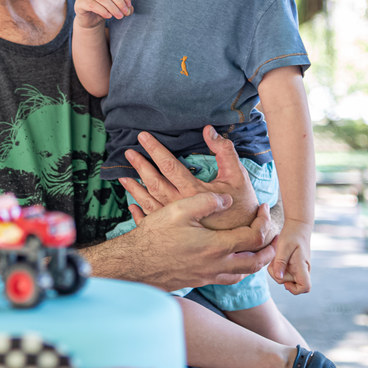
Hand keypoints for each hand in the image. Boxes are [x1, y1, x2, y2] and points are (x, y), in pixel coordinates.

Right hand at [74, 0, 132, 29]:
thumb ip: (124, 7)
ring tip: (119, 16)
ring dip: (112, 8)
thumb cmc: (104, 9)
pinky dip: (102, 11)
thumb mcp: (116, 7)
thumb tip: (130, 9)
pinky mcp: (79, 2)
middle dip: (119, 2)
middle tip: (125, 13)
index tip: (129, 6)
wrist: (89, 19)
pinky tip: (108, 16)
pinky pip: (92, 5)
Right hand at [120, 191, 276, 289]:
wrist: (135, 264)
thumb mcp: (180, 210)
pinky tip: (234, 261)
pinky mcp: (199, 282)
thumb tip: (227, 200)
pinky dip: (239, 270)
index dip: (264, 222)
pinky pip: (228, 279)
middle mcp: (217, 265)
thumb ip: (208, 202)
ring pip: (243, 274)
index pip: (253, 237)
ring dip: (256, 261)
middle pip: (256, 262)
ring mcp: (208, 276)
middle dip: (270, 249)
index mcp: (216, 246)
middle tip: (274, 236)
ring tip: (259, 248)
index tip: (263, 208)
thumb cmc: (155, 236)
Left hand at [122, 125, 259, 230]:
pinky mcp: (176, 230)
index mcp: (194, 192)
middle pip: (154, 182)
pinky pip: (152, 221)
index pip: (169, 166)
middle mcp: (181, 207)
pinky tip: (131, 206)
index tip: (143, 136)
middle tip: (127, 153)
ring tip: (122, 176)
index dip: (155, 149)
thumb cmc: (242, 204)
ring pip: (149, 202)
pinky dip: (139, 213)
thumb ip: (224, 151)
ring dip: (134, 188)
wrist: (245, 236)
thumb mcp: (238, 175)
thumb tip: (209, 130)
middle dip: (140, 166)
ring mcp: (176, 221)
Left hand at [268, 221, 312, 293]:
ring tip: (277, 257)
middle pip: (291, 284)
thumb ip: (280, 262)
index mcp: (302, 266)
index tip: (285, 282)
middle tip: (275, 261)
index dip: (295, 290)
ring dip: (278, 271)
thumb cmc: (291, 234)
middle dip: (279, 276)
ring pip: (286, 279)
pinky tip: (278, 258)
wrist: (298, 225)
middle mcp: (303, 270)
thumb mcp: (283, 246)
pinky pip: (285, 273)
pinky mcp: (295, 266)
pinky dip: (279, 268)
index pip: (305, 287)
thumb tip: (279, 277)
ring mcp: (299, 269)